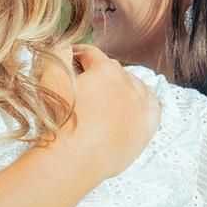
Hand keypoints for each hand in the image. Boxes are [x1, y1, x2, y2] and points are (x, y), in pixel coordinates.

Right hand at [60, 46, 160, 180]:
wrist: (74, 160)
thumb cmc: (61, 121)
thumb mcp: (52, 81)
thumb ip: (60, 56)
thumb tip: (67, 47)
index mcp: (106, 71)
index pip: (92, 54)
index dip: (79, 54)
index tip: (71, 58)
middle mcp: (128, 86)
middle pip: (115, 71)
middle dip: (100, 72)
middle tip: (86, 80)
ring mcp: (140, 109)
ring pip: (137, 87)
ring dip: (124, 85)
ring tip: (112, 91)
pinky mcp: (146, 130)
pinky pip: (154, 108)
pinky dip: (148, 102)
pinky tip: (141, 102)